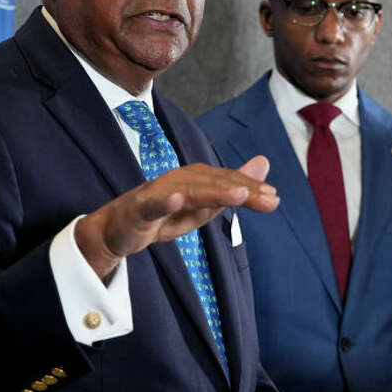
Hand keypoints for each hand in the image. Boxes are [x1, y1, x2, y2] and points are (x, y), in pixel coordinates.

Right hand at [76, 156, 277, 278]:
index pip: (228, 182)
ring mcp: (159, 192)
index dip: (251, 188)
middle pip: (214, 184)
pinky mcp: (140, 208)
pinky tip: (178, 200)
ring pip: (190, 191)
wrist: (118, 229)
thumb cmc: (163, 215)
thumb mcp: (204, 205)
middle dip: (242, 190)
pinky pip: (153, 204)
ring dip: (214, 192)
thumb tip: (264, 162)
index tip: (274, 198)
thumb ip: (232, 187)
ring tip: (238, 195)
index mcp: (197, 179)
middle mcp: (180, 179)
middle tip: (268, 199)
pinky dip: (165, 201)